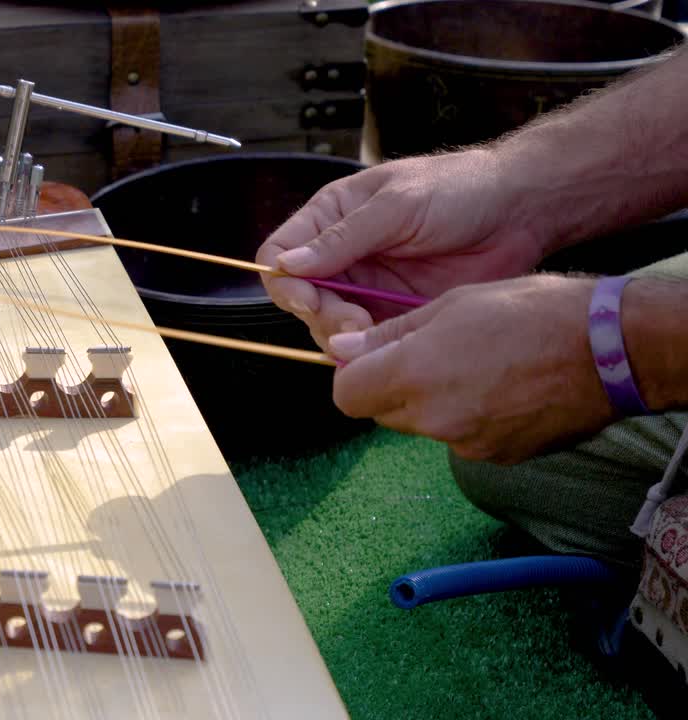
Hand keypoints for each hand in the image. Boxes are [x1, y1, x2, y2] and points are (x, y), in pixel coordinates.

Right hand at [257, 149, 548, 350]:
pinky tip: (388, 346)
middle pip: (302, 298)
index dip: (285, 282)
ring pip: (330, 324)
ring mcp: (367, 286)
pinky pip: (366, 338)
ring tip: (373, 333)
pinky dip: (369, 347)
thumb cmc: (459, 189)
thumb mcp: (397, 206)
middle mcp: (341, 255)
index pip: (280, 254)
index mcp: (331, 217)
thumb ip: (342, 238)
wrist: (520, 210)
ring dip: (343, 335)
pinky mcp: (393, 312)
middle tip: (354, 324)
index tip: (309, 300)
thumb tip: (286, 265)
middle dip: (321, 315)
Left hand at [327, 274, 615, 463]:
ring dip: (431, 401)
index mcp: (415, 375)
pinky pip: (461, 437)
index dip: (353, 376)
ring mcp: (468, 444)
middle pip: (382, 413)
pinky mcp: (498, 457)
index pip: (347, 396)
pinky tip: (500, 386)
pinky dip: (468, 416)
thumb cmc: (532, 312)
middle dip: (391, 387)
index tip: (370, 356)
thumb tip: (342, 348)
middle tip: (426, 354)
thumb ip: (390, 333)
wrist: (612, 348)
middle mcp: (435, 418)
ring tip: (474, 364)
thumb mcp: (452, 305)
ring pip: (423, 425)